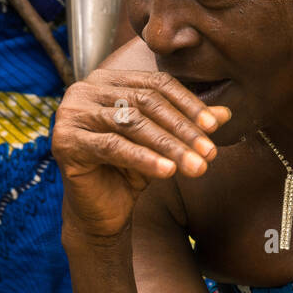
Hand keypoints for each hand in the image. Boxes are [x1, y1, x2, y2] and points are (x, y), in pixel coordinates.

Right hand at [51, 70, 230, 238]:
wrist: (99, 212)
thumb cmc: (129, 170)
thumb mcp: (163, 143)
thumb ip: (188, 124)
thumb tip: (226, 113)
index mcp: (108, 79)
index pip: (156, 84)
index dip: (188, 104)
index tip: (215, 126)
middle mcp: (85, 89)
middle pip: (145, 103)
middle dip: (182, 128)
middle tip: (210, 152)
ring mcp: (71, 113)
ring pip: (132, 124)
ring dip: (170, 145)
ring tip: (198, 167)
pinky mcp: (65, 141)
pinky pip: (113, 147)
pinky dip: (145, 158)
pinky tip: (169, 172)